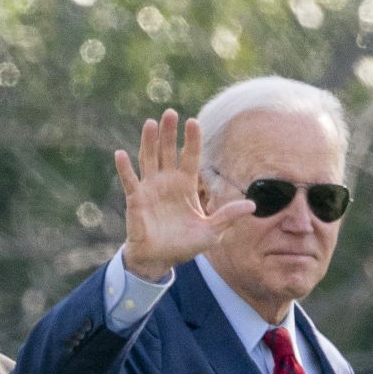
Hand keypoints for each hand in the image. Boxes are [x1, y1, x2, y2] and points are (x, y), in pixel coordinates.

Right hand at [114, 109, 255, 280]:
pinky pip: (129, 181)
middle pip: (168, 151)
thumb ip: (227, 216)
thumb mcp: (210, 231)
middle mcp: (167, 182)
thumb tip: (253, 206)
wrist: (160, 260)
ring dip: (148, 141)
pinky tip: (120, 154)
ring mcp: (150, 188)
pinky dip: (124, 168)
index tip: (193, 122)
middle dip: (169, 133)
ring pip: (148, 159)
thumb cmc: (183, 245)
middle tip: (170, 113)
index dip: (192, 140)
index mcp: (185, 185)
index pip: (190, 157)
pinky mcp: (135, 200)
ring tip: (151, 123)